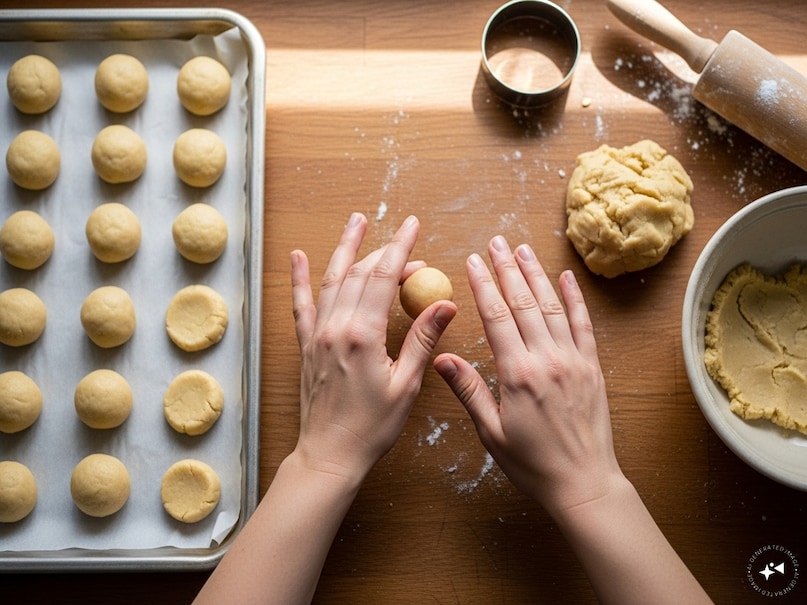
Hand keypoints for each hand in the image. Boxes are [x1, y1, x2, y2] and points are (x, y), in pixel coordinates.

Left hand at [292, 213, 456, 483]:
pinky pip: (301, 304)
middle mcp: (336, 327)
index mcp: (362, 335)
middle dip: (386, 253)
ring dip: (345, 249)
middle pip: (361, 275)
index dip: (401, 249)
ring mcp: (317, 334)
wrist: (329, 454)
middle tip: (407, 242)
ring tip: (356, 222)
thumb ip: (423, 340)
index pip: (384, 278)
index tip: (413, 226)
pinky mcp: (307, 345)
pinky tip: (298, 256)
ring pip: (332, 280)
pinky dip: (299, 278)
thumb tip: (445, 304)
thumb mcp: (406, 385)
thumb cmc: (371, 427)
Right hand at [434, 236, 622, 514]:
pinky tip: (565, 277)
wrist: (583, 484)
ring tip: (522, 249)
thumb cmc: (533, 464)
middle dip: (507, 269)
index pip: (497, 317)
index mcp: (518, 374)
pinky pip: (583, 325)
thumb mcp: (491, 432)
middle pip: (524, 303)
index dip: (484, 285)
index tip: (474, 261)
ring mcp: (573, 360)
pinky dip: (574, 298)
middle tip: (495, 241)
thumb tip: (441, 359)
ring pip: (552, 307)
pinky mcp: (592, 368)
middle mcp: (547, 359)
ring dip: (536, 275)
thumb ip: (468, 391)